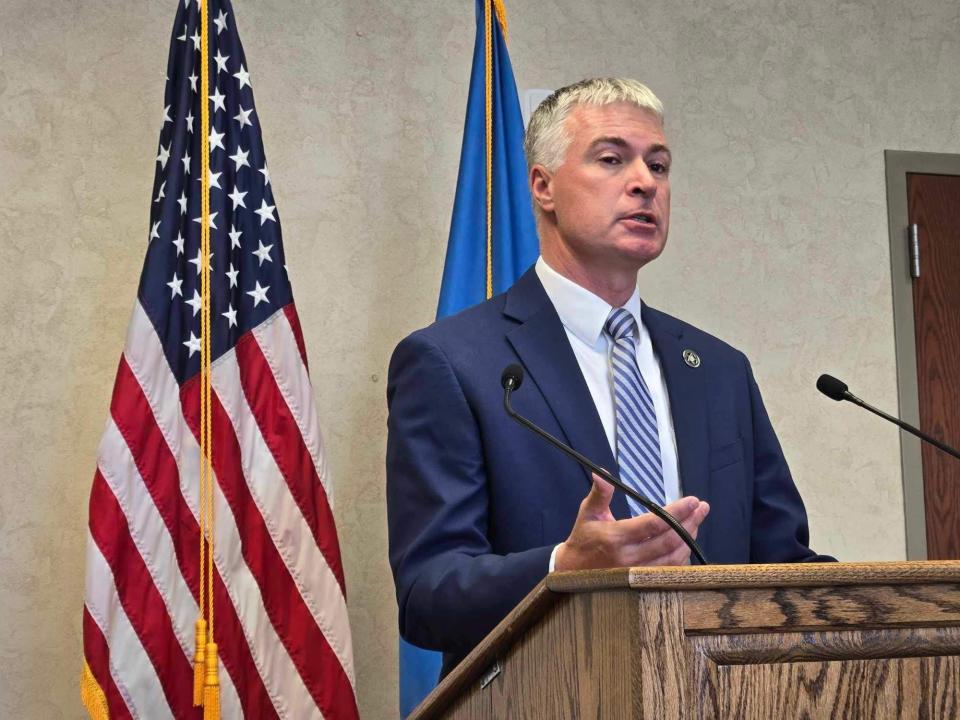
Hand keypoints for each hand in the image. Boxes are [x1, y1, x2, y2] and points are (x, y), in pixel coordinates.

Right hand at [553, 473, 709, 570]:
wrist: (571, 572)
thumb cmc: (582, 539)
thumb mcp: (587, 513)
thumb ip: (600, 494)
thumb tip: (602, 473)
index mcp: (616, 537)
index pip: (653, 524)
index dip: (676, 512)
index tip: (692, 500)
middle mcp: (629, 557)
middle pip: (669, 541)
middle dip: (689, 523)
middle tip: (702, 508)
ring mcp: (636, 573)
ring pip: (672, 558)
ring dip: (689, 540)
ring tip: (697, 521)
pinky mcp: (641, 583)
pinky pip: (669, 571)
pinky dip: (682, 557)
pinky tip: (687, 543)